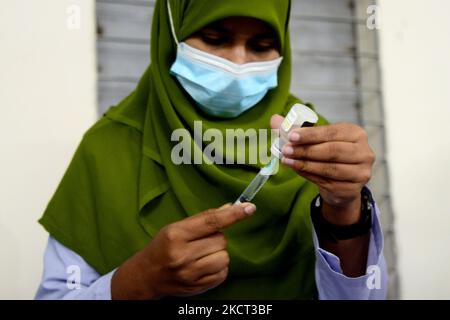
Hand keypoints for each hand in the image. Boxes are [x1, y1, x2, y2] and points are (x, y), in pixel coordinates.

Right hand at [111, 202, 255, 298]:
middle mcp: (182, 255)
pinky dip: (218, 267)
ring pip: (224, 257)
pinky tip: (204, 266)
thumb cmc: (162, 247)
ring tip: (202, 255)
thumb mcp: (176, 228)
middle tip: (201, 242)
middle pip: (221, 240)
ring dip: (218, 253)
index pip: (211, 222)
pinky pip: (223, 273)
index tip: (249, 208)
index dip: (233, 214)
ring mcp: (190, 274)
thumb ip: (203, 219)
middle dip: (216, 238)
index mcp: (176, 235)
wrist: (146, 276)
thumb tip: (229, 208)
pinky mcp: (198, 287)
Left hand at [271, 115, 374, 223]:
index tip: (291, 136)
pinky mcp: (353, 189)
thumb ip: (295, 130)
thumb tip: (274, 120)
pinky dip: (309, 175)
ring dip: (305, 164)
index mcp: (356, 134)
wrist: (340, 184)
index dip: (310, 134)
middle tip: (286, 150)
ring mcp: (361, 172)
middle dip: (306, 150)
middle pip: (332, 151)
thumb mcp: (314, 140)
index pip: (331, 132)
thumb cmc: (327, 156)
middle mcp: (364, 152)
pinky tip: (297, 169)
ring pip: (330, 168)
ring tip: (287, 160)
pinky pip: (328, 182)